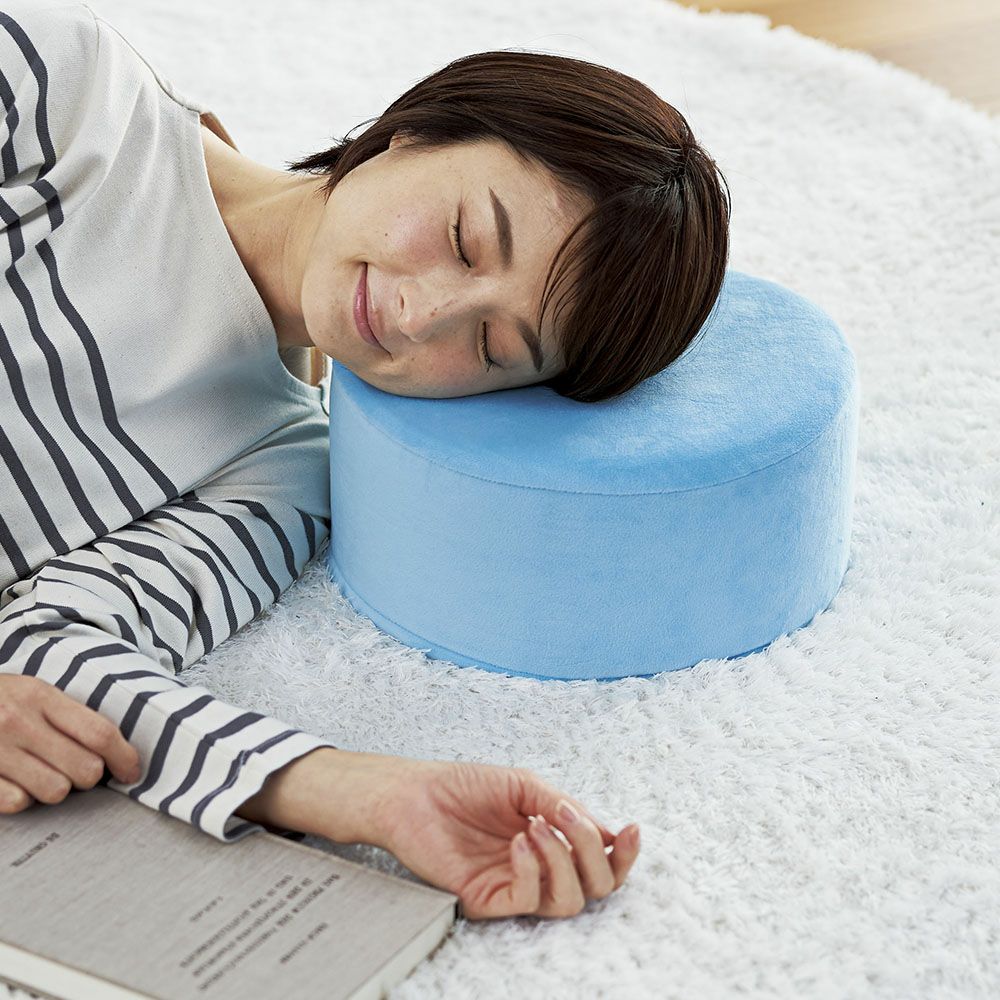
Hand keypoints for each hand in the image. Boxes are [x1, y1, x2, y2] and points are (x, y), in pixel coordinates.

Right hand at [0, 674, 141, 811]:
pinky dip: (23, 799)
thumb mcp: (32, 691)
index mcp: (40, 696)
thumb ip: (68, 715)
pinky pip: (18, 803)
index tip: (132, 771)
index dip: (124, 757)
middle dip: (91, 776)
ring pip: (56, 791)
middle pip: (85, 768)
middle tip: (80, 770)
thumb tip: (114, 748)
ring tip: (45, 774)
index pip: (100, 732)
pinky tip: (17, 783)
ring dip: (57, 788)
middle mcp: (18, 722)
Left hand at [372, 757, 639, 920]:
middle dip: (597, 856)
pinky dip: (532, 868)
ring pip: (568, 902)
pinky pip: (528, 900)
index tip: (631, 830)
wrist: (414, 793)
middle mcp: (540, 869)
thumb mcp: (524, 786)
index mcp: (553, 842)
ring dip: (562, 860)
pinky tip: (519, 840)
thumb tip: (604, 831)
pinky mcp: (488, 899)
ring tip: (535, 825)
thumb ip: (563, 807)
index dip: (623, 854)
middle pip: (595, 888)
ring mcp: (515, 886)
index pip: (601, 863)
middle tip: (569, 821)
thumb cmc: (465, 786)